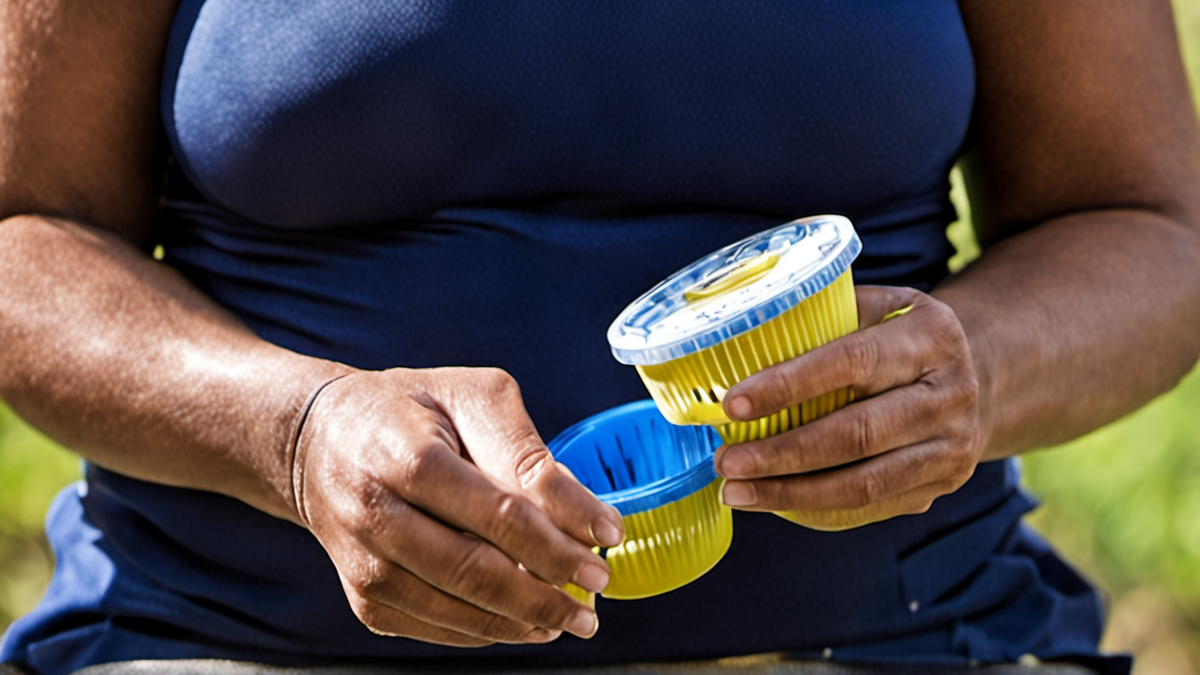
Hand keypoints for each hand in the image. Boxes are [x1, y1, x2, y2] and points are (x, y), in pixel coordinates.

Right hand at [291, 367, 623, 645]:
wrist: (318, 443)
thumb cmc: (410, 411)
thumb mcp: (470, 397)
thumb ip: (525, 452)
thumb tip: (582, 513)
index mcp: (403, 454)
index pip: (496, 509)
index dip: (559, 532)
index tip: (610, 538)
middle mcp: (374, 515)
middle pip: (477, 570)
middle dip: (549, 588)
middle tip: (597, 591)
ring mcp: (365, 565)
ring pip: (461, 609)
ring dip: (527, 618)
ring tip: (572, 613)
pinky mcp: (365, 600)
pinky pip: (442, 628)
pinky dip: (492, 628)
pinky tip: (526, 616)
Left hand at [713, 286, 984, 528]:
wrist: (980, 376)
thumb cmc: (899, 336)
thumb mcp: (876, 307)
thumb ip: (822, 316)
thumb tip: (736, 337)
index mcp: (931, 335)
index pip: (853, 362)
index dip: (789, 385)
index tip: (733, 404)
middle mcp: (951, 393)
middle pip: (857, 434)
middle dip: (782, 453)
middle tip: (726, 461)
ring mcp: (952, 447)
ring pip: (864, 483)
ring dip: (791, 493)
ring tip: (735, 490)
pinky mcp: (941, 486)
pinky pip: (871, 507)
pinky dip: (816, 509)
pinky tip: (772, 501)